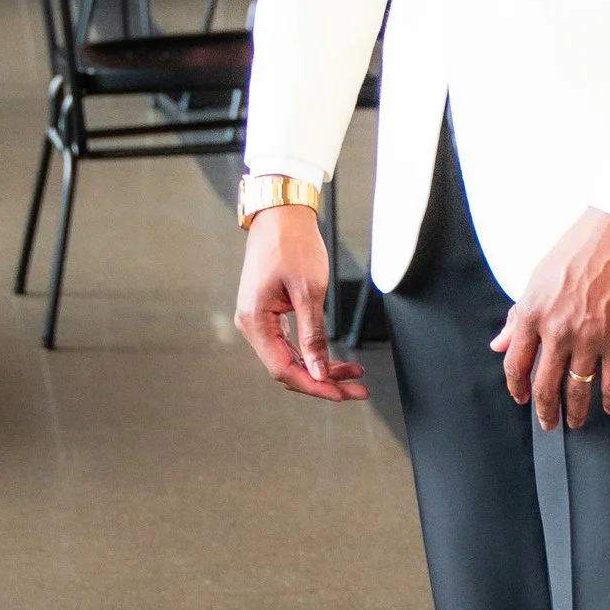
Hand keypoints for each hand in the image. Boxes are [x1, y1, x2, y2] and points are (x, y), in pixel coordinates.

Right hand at [235, 205, 367, 401]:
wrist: (281, 216)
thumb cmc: (293, 245)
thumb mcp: (309, 291)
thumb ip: (313, 334)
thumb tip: (318, 370)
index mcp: (255, 322)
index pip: (283, 370)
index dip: (314, 386)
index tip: (342, 394)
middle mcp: (252, 325)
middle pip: (287, 369)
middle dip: (323, 381)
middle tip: (357, 390)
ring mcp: (260, 321)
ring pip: (291, 359)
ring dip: (321, 369)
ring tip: (354, 375)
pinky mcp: (270, 314)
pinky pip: (290, 344)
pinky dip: (313, 354)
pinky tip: (335, 360)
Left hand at [493, 210, 609, 430]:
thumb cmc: (580, 248)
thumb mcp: (538, 279)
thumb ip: (517, 315)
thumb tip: (499, 343)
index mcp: (532, 314)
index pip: (515, 364)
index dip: (516, 388)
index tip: (521, 399)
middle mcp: (557, 331)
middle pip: (545, 385)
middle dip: (545, 411)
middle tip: (549, 423)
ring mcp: (589, 338)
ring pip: (578, 389)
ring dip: (576, 411)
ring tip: (577, 422)